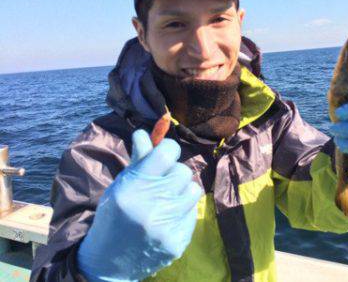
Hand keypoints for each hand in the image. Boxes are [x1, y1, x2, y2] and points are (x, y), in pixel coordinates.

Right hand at [77, 129, 201, 280]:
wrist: (109, 261)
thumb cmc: (114, 216)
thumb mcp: (120, 185)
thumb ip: (138, 160)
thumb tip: (144, 132)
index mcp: (134, 187)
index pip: (168, 152)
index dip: (167, 149)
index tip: (163, 154)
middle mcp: (152, 205)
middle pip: (183, 171)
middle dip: (173, 173)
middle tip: (161, 182)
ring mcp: (167, 226)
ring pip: (193, 190)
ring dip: (181, 191)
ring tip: (166, 200)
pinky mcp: (178, 241)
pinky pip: (193, 212)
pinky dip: (182, 211)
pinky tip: (167, 218)